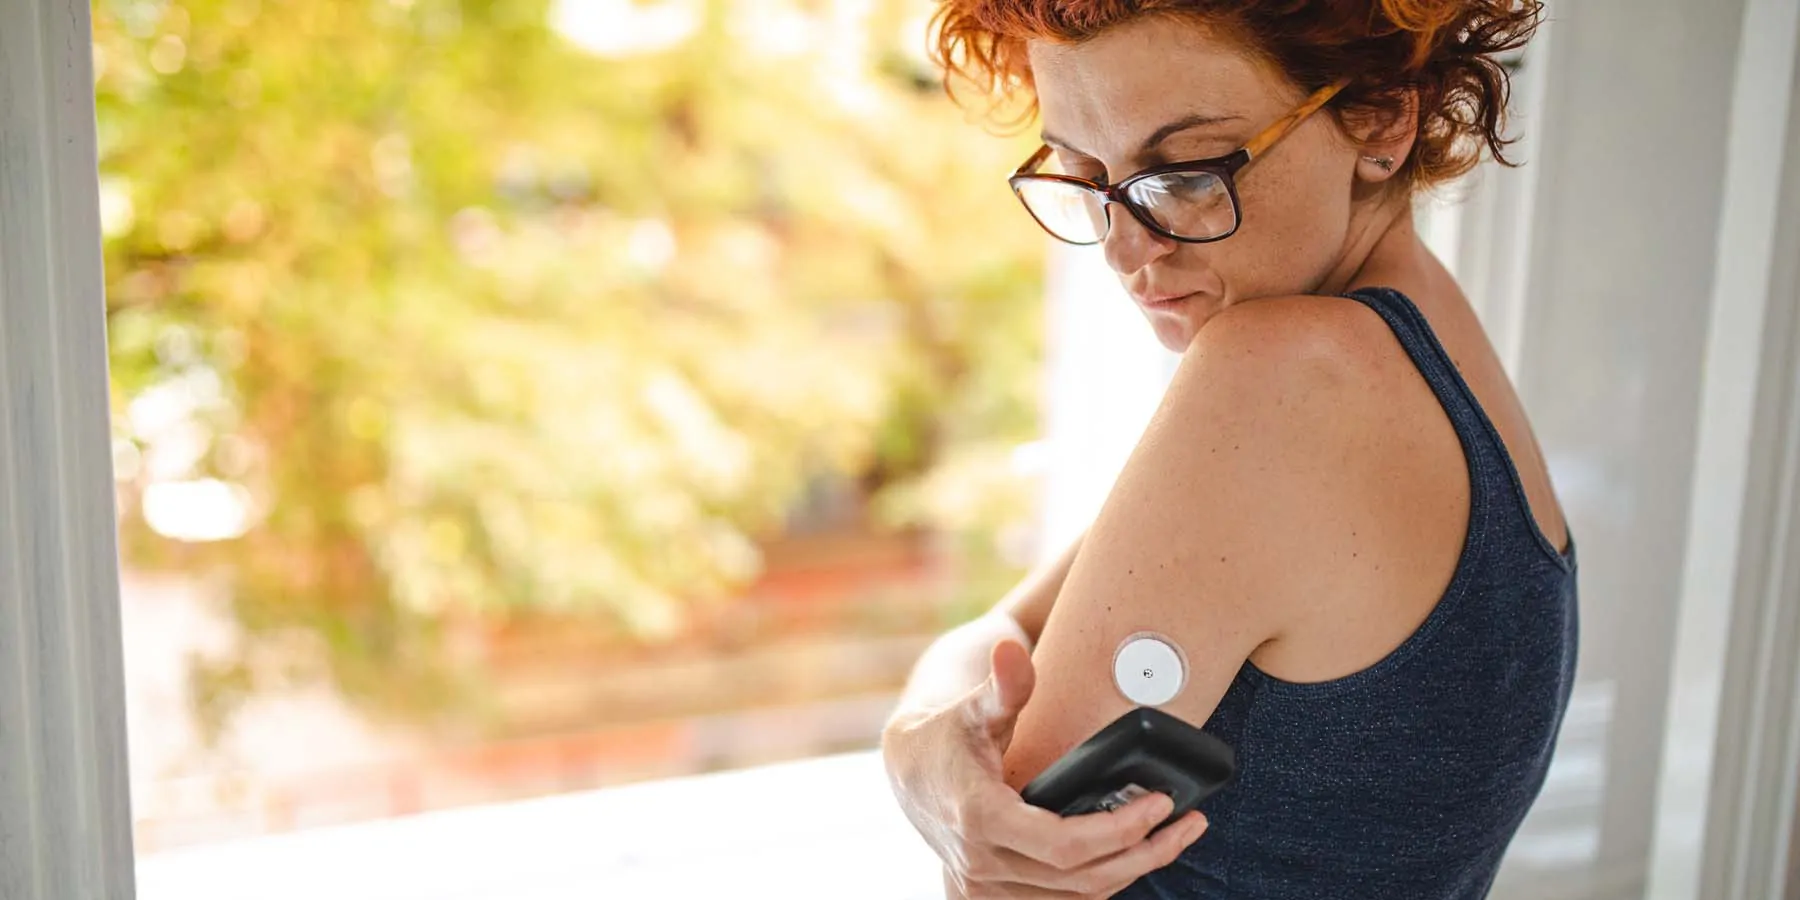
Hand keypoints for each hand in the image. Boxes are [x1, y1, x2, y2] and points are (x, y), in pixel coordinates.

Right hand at [882, 638, 1208, 898]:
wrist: (909, 771)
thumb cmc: (948, 734)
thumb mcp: (975, 706)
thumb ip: (1003, 685)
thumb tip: (1011, 649)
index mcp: (981, 818)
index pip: (1065, 844)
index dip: (1121, 830)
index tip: (1163, 803)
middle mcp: (982, 864)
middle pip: (1082, 878)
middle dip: (1145, 852)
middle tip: (1189, 822)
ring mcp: (985, 888)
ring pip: (1076, 897)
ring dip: (1131, 871)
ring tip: (1174, 838)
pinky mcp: (993, 897)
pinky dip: (1100, 882)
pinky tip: (1132, 856)